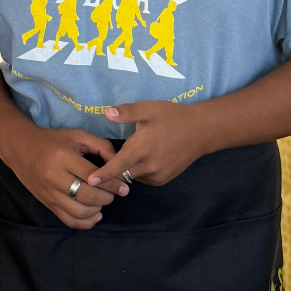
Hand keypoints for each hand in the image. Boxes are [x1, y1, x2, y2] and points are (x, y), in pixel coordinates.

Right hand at [1, 123, 123, 228]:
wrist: (20, 147)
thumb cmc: (51, 140)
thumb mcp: (77, 135)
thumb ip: (101, 146)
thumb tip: (119, 165)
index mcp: (63, 157)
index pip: (94, 176)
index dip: (113, 184)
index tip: (124, 187)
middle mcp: (54, 177)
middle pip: (88, 196)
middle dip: (108, 197)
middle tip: (114, 193)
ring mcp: (49, 193)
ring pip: (80, 212)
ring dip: (97, 209)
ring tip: (102, 200)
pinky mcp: (47, 203)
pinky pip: (69, 220)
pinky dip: (86, 222)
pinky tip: (94, 214)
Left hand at [87, 100, 212, 189]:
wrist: (201, 131)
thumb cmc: (172, 117)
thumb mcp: (149, 108)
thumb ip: (127, 112)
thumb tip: (106, 113)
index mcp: (143, 148)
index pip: (120, 165)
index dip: (104, 174)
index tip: (90, 181)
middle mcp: (150, 166)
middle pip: (123, 174)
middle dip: (111, 170)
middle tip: (102, 159)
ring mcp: (158, 175)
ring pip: (132, 176)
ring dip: (125, 169)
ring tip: (125, 154)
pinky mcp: (163, 180)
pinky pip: (142, 178)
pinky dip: (136, 171)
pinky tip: (139, 158)